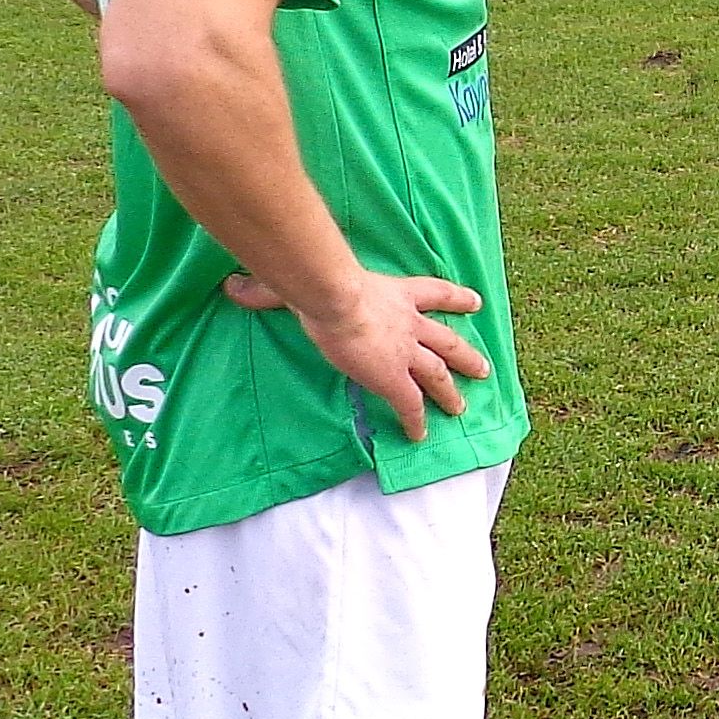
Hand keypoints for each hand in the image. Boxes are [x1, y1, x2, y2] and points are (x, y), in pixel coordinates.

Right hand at [249, 267, 489, 441]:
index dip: (456, 299)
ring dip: (451, 392)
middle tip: (483, 369)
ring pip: (438, 375)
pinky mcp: (395, 379)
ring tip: (462, 407)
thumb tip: (234, 286)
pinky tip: (420, 436)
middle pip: (446, 341)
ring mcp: (405, 354)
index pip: (435, 294)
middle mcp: (409, 325)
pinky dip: (417, 421)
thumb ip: (271, 287)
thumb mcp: (305, 282)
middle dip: (466, 356)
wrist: (337, 300)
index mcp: (396, 295)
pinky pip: (411, 406)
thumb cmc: (322, 284)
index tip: (475, 303)